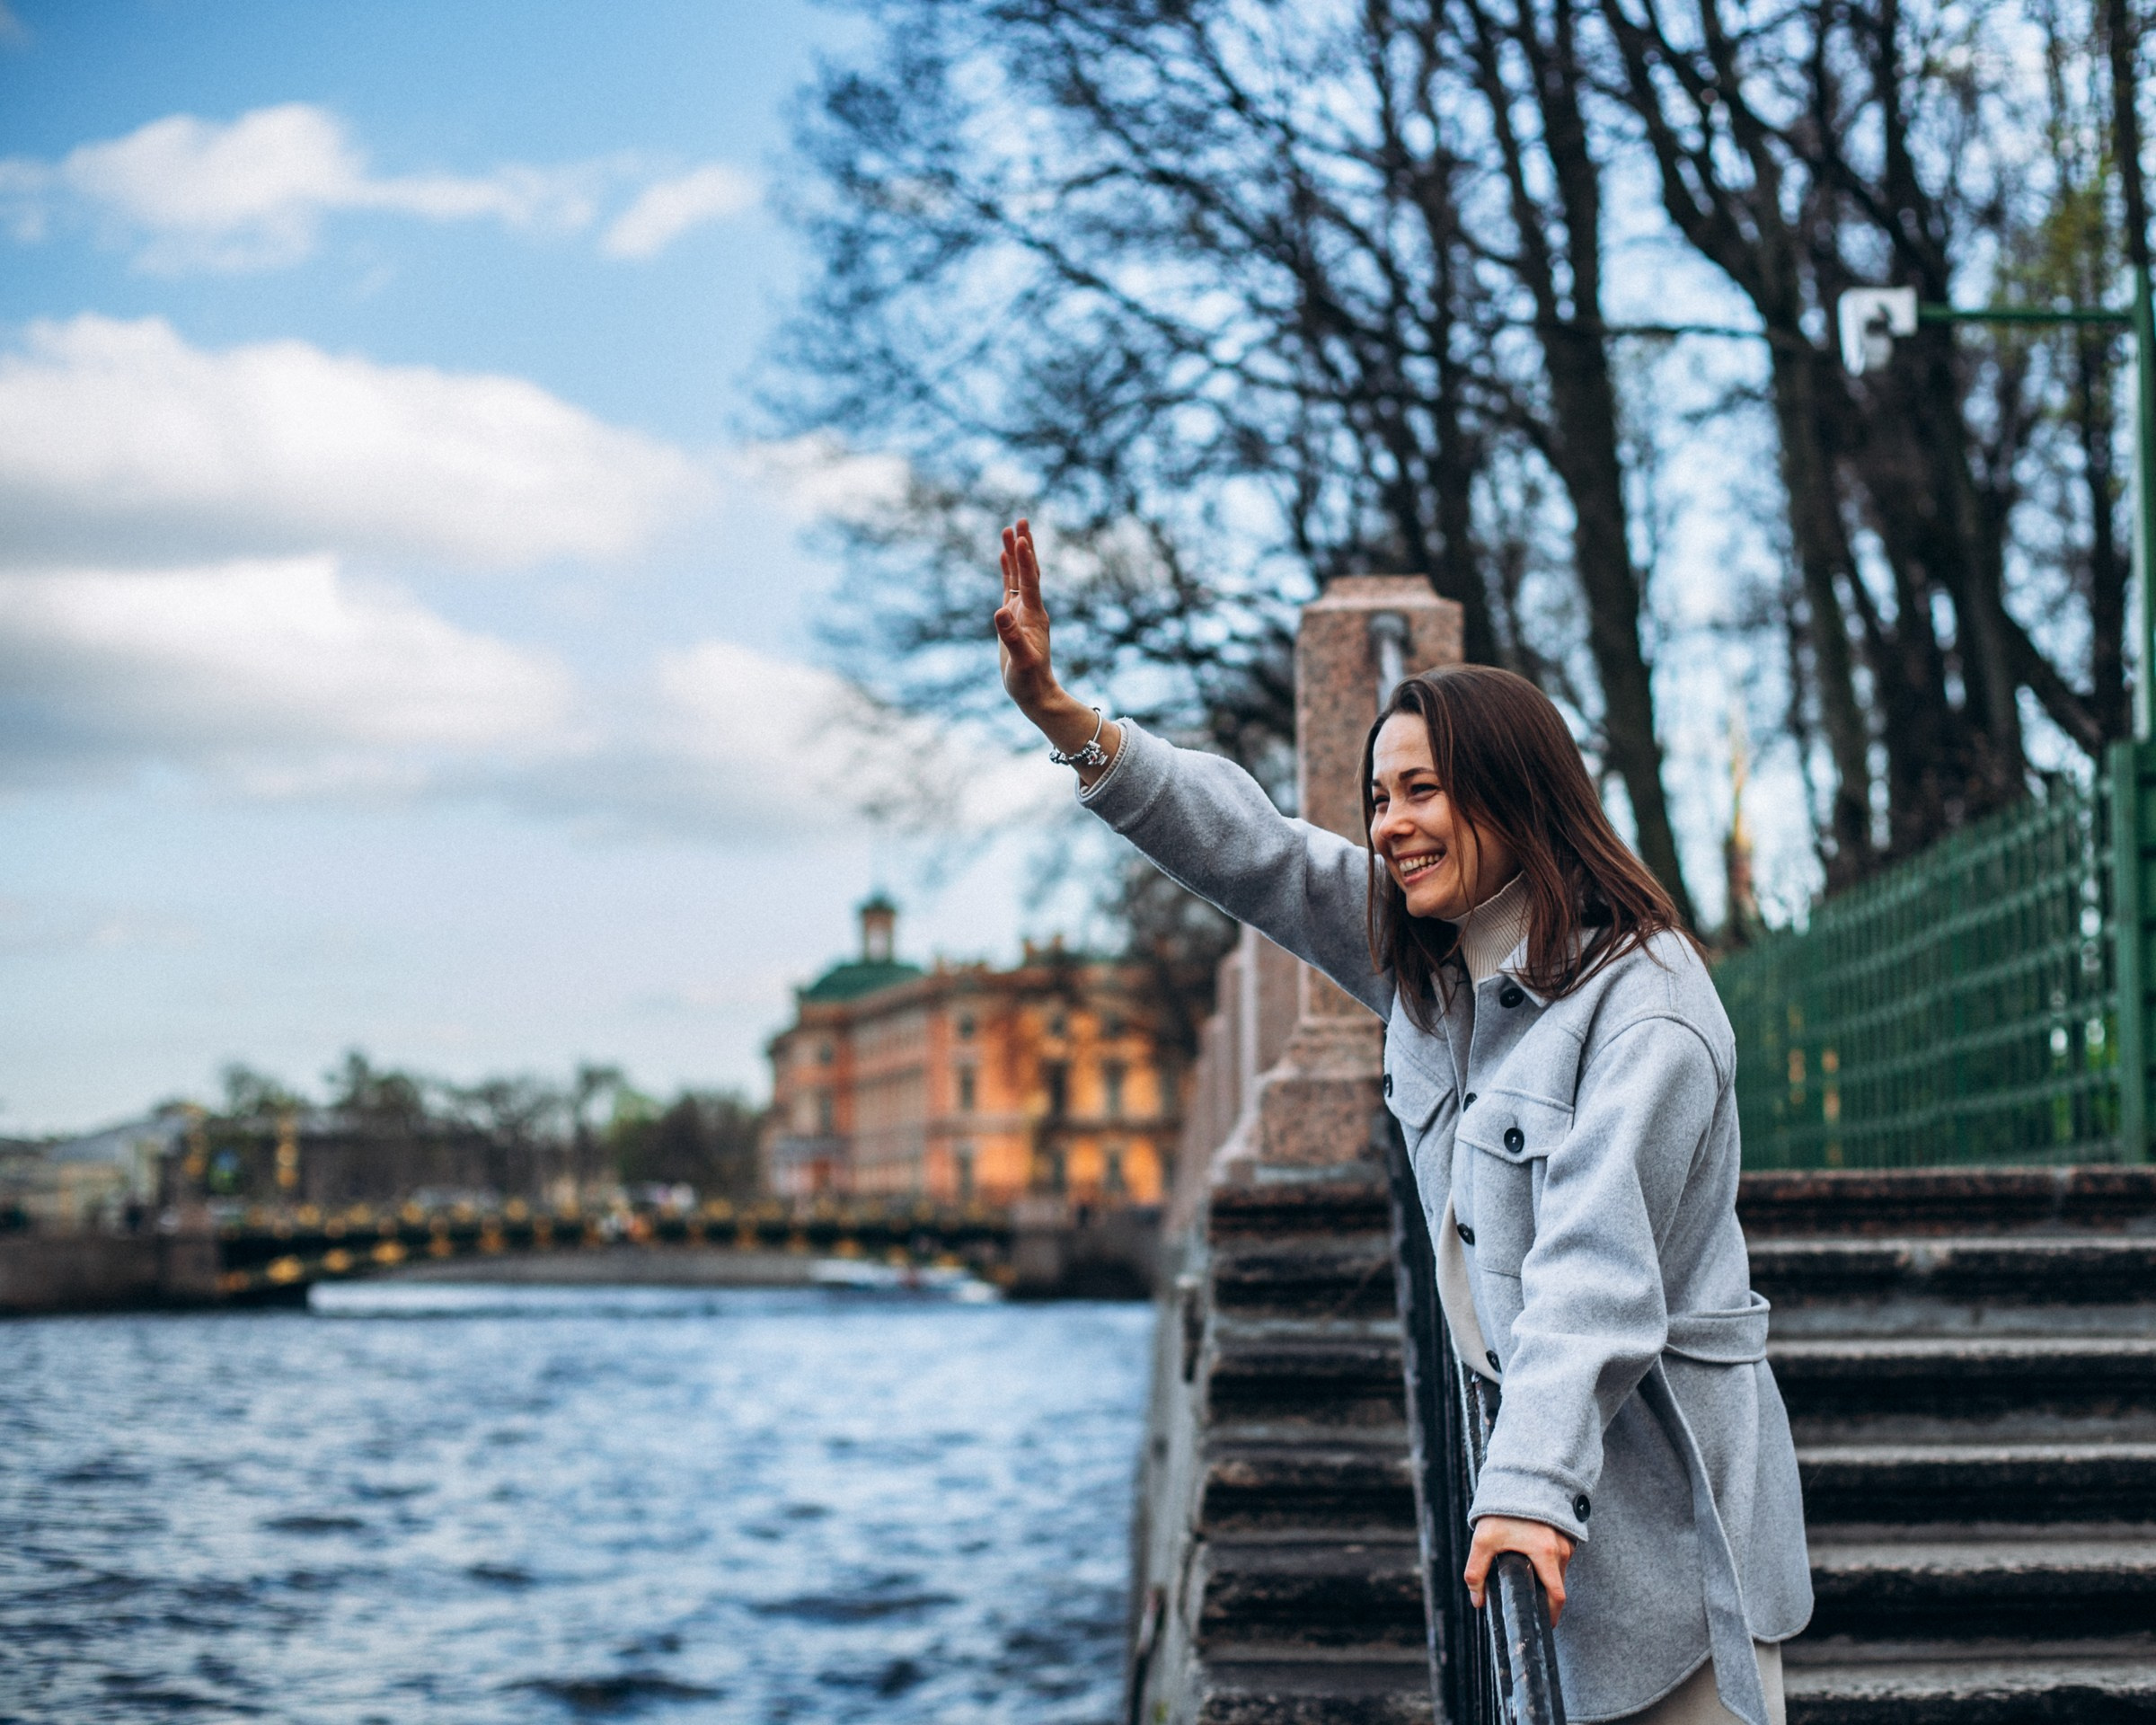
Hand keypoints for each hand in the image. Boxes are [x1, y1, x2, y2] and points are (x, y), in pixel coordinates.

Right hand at [995, 518, 1058, 716]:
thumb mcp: (1020, 662)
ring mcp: (1023, 612)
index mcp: (1034, 616)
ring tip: (1009, 529)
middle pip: (1028, 571)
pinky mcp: (1013, 619)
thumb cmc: (1028, 680)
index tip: (1021, 538)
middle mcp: (1031, 609)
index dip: (1025, 561)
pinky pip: (1010, 588)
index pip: (1030, 582)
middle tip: (1021, 519)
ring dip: (1015, 553)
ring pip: (1019, 576)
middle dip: (1024, 545)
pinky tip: (1002, 556)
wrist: (1035, 693)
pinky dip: (1007, 571)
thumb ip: (1011, 637)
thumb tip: (1000, 612)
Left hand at [1464, 1515, 1573, 1624]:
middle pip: (1558, 1584)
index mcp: (1546, 1553)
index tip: (1543, 1624)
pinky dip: (1548, 1561)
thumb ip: (1476, 1572)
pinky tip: (1530, 1555)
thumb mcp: (1483, 1539)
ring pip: (1559, 1569)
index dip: (1551, 1614)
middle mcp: (1562, 1548)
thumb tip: (1477, 1601)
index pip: (1557, 1595)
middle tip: (1528, 1603)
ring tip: (1525, 1575)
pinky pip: (1559, 1555)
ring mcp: (1567, 1539)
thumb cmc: (1503, 1508)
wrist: (1520, 1475)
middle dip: (1545, 1596)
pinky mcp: (1566, 1531)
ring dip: (1546, 1576)